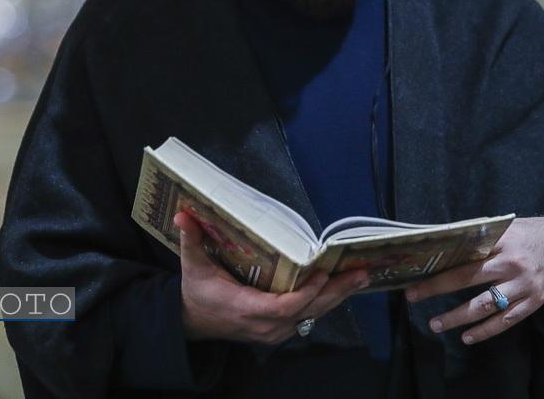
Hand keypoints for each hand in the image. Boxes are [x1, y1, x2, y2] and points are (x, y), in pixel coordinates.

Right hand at [174, 211, 368, 344]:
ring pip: (312, 316)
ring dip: (337, 296)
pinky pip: (309, 317)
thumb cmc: (197, 293)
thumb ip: (190, 241)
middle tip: (360, 273)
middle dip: (335, 292)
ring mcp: (274, 331)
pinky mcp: (280, 330)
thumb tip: (182, 213)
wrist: (194, 323)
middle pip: (307, 312)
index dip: (304, 294)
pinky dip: (328, 301)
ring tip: (361, 276)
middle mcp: (264, 325)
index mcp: (245, 308)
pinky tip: (345, 286)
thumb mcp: (192, 267)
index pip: (281, 308)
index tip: (321, 276)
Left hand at [404, 217, 543, 344]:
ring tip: (436, 324)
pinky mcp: (534, 302)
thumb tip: (448, 244)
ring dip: (457, 316)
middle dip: (438, 288)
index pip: (465, 253)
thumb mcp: (509, 227)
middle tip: (414, 296)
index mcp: (503, 241)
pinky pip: (506, 321)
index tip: (418, 271)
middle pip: (468, 278)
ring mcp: (524, 285)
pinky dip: (485, 331)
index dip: (440, 263)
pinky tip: (467, 337)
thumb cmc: (533, 234)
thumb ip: (483, 237)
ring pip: (485, 305)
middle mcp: (512, 264)